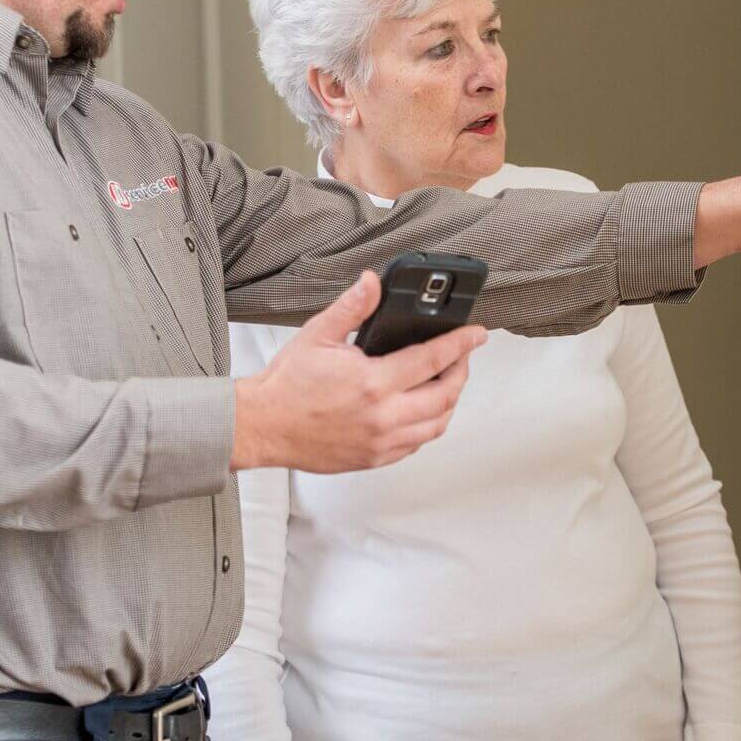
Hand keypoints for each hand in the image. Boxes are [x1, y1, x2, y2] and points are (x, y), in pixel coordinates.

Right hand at [232, 271, 486, 472]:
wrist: (264, 426)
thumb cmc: (287, 385)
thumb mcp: (318, 334)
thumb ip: (352, 308)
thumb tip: (372, 282)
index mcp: (372, 382)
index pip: (433, 359)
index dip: (461, 344)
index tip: (477, 334)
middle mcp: (382, 416)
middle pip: (446, 396)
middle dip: (461, 372)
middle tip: (462, 356)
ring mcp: (381, 441)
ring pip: (437, 425)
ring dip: (449, 402)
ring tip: (446, 382)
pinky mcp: (375, 458)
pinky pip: (416, 444)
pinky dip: (428, 425)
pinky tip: (422, 409)